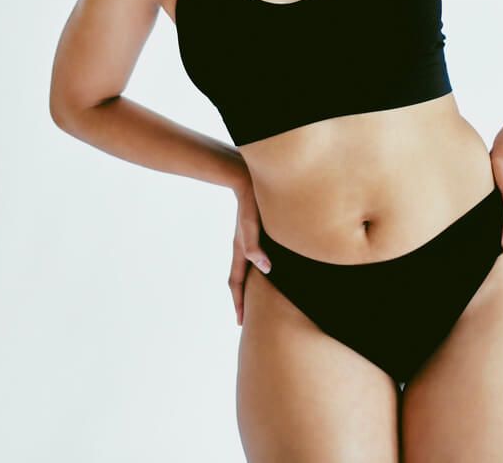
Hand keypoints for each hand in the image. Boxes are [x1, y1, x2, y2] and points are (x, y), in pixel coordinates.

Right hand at [231, 178, 271, 325]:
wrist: (247, 180)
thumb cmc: (252, 202)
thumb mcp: (252, 225)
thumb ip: (255, 246)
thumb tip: (265, 269)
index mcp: (240, 250)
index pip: (237, 282)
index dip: (240, 302)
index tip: (241, 322)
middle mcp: (241, 248)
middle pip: (238, 280)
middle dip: (242, 299)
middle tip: (245, 318)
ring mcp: (246, 241)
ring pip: (245, 270)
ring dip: (247, 286)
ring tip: (254, 299)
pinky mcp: (254, 232)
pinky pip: (252, 258)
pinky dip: (255, 270)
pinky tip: (264, 270)